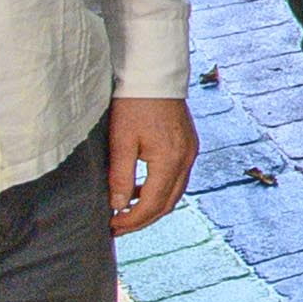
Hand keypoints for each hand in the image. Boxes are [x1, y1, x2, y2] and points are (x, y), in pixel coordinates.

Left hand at [105, 97, 198, 233]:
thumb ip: (121, 177)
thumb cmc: (134, 103)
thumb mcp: (121, 141)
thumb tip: (118, 206)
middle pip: (168, 204)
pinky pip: (177, 178)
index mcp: (170, 160)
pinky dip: (160, 189)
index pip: (152, 204)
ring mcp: (190, 152)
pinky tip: (140, 188)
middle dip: (143, 219)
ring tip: (127, 211)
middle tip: (118, 226)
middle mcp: (186, 159)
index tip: (112, 227)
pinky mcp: (188, 145)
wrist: (154, 74)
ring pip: (174, 193)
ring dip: (152, 206)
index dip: (132, 220)